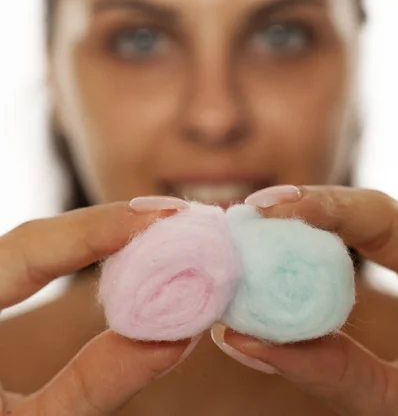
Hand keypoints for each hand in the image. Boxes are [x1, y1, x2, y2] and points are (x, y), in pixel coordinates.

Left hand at [0, 202, 196, 414]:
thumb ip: (97, 384)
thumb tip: (174, 335)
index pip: (27, 246)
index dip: (98, 227)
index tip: (161, 216)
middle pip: (30, 239)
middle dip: (102, 226)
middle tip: (169, 220)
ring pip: (26, 249)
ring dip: (89, 239)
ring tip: (150, 234)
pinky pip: (19, 269)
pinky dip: (65, 260)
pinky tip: (108, 258)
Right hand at [212, 186, 397, 415]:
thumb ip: (331, 371)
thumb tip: (241, 339)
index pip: (378, 212)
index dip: (319, 202)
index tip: (263, 210)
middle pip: (364, 212)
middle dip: (302, 211)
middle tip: (246, 223)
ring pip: (363, 230)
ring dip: (307, 233)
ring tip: (254, 243)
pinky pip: (366, 254)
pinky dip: (323, 257)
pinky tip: (287, 266)